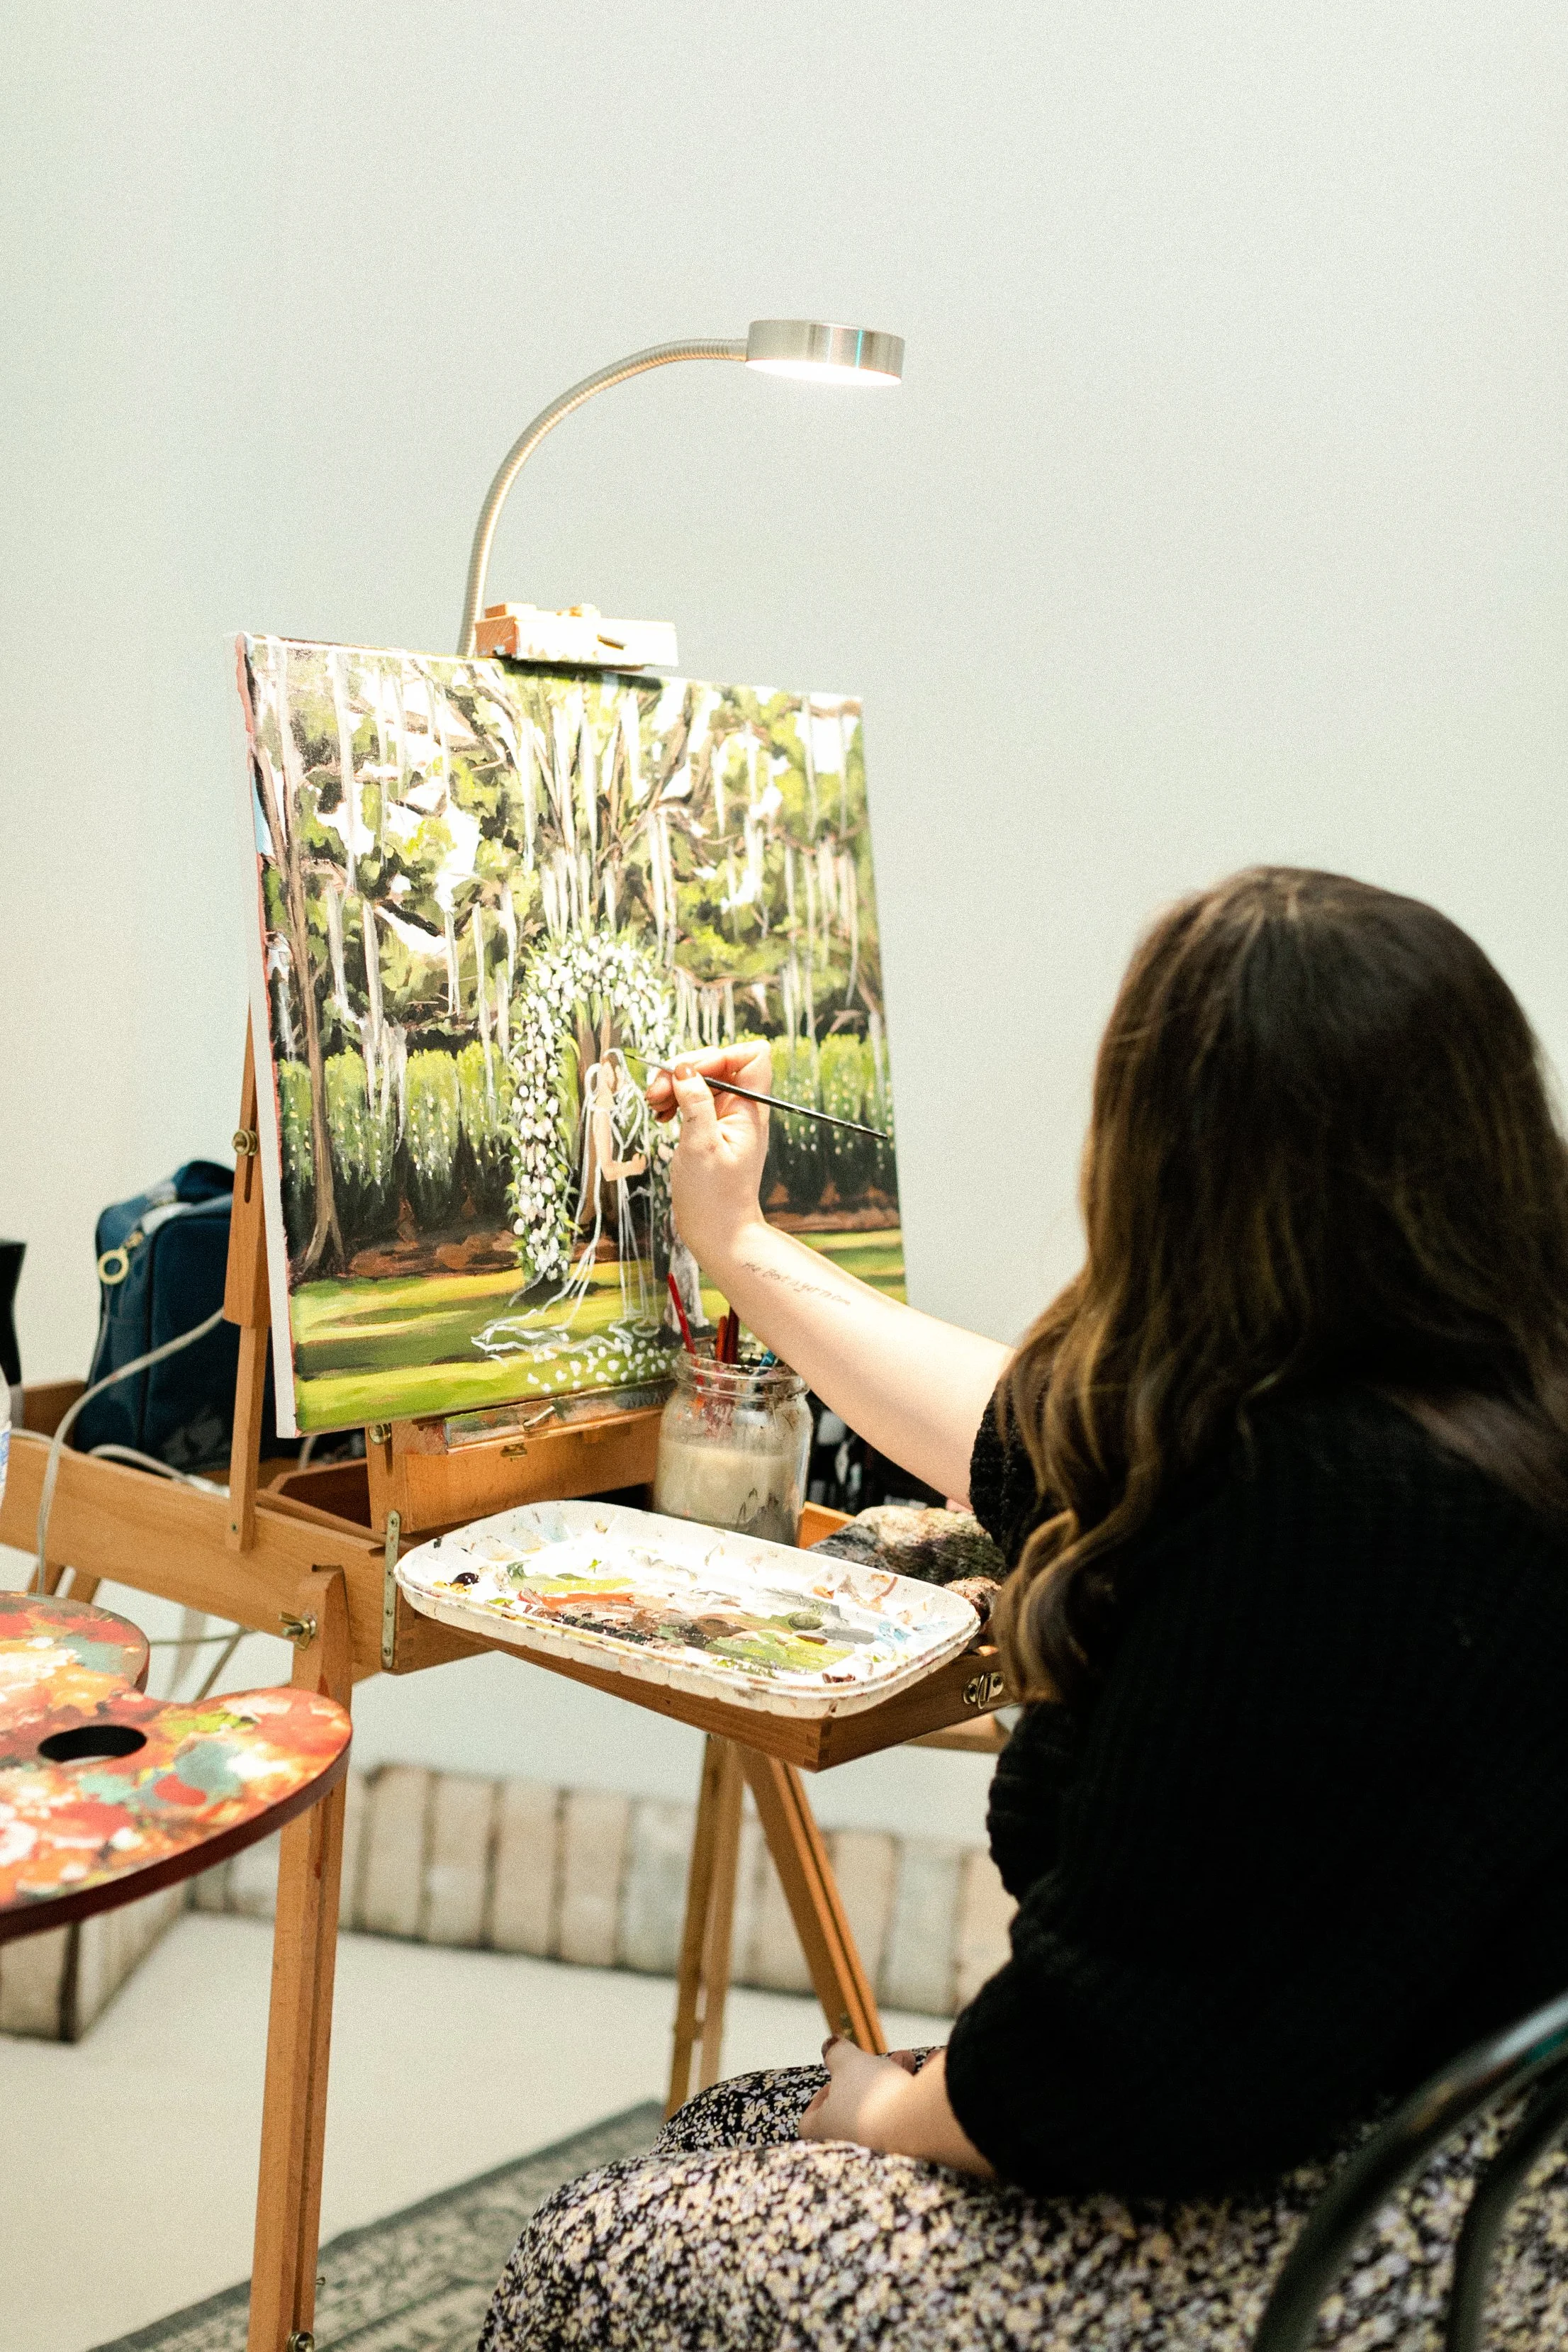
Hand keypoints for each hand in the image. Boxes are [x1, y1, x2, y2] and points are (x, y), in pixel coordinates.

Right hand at [647, 1043, 773, 1273]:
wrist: (717, 1233)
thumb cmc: (714, 1197)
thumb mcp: (701, 1146)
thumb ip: (695, 1102)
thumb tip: (683, 1068)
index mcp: (750, 1110)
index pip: (751, 1057)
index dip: (720, 1055)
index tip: (691, 1075)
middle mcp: (742, 1109)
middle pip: (718, 1063)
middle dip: (685, 1068)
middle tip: (657, 1092)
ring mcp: (726, 1118)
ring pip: (701, 1079)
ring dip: (674, 1083)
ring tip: (653, 1103)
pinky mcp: (710, 1128)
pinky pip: (693, 1098)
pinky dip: (674, 1099)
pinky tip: (660, 1114)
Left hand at [799, 2039, 914, 2145]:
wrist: (916, 2128)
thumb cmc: (872, 2096)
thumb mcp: (848, 2062)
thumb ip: (836, 2053)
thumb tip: (829, 2046)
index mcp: (825, 2131)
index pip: (810, 2120)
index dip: (821, 2096)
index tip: (835, 2079)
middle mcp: (850, 2147)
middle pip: (854, 2110)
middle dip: (869, 2079)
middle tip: (878, 2061)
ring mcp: (879, 2153)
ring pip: (883, 2112)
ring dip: (894, 2082)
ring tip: (908, 2060)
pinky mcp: (908, 2153)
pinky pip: (908, 2120)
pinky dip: (915, 2096)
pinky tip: (930, 2072)